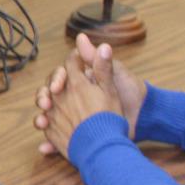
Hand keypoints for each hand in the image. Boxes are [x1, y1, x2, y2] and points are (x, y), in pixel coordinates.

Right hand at [34, 44, 126, 161]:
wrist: (143, 119)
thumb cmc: (130, 93)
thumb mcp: (114, 75)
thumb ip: (96, 60)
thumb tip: (81, 37)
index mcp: (81, 82)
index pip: (60, 76)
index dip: (56, 79)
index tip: (58, 86)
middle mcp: (73, 97)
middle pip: (48, 95)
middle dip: (42, 98)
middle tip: (45, 104)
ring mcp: (72, 115)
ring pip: (48, 115)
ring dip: (41, 119)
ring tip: (42, 122)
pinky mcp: (75, 133)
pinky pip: (57, 138)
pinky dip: (49, 144)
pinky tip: (45, 147)